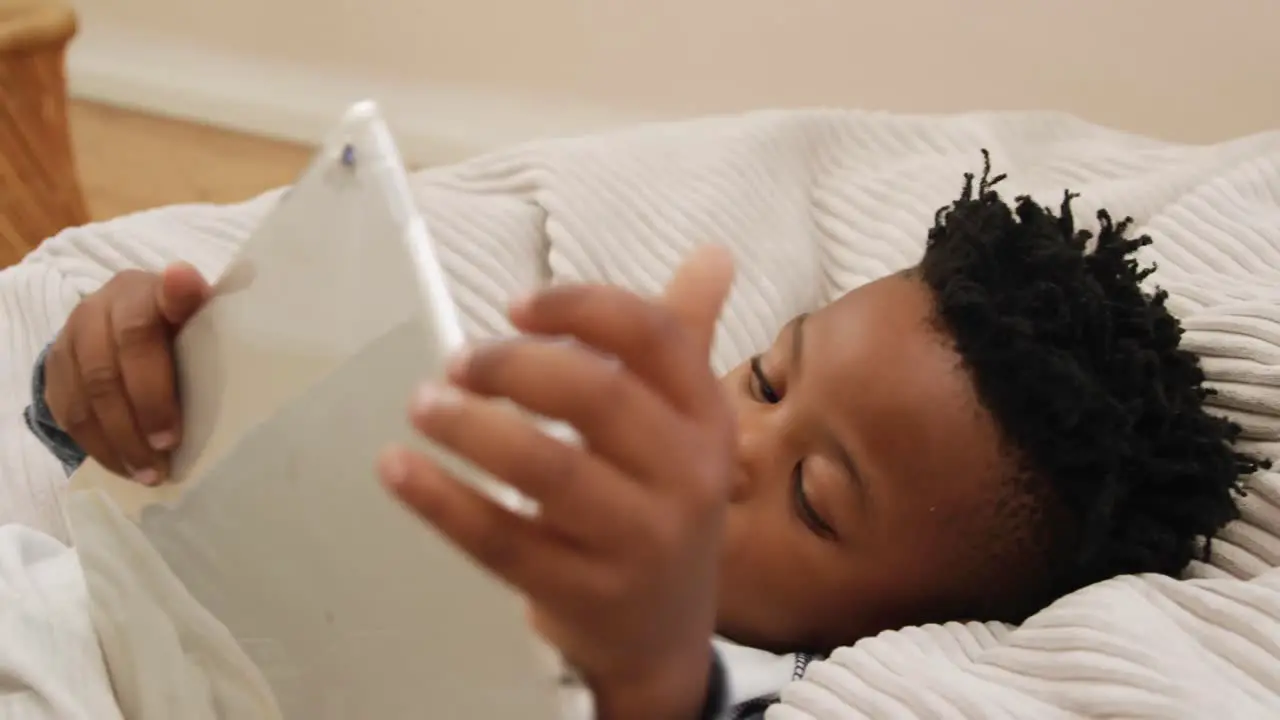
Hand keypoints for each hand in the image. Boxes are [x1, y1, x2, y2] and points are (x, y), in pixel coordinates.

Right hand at [44, 263, 210, 483]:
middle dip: (145, 409)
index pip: (162, 295)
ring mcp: (70, 338)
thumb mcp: (199, 320)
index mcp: (147, 290)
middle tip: (169, 448)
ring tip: (150, 473)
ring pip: (88, 394)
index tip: (187, 294)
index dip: (176, 300)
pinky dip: (99, 446)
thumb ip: (209, 319)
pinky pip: (69, 414)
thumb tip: (224, 302)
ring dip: (121, 441)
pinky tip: (126, 467)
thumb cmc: (176, 330)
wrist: (117, 326)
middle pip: (117, 361)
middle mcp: (101, 307)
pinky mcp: (54, 369)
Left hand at [379, 246, 735, 719]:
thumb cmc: (658, 503)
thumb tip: (714, 252)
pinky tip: (397, 467)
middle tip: (456, 362)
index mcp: (706, 417)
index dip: (582, 308)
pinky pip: (502, 541)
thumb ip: (684, 337)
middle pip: (597, 398)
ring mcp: (638, 541)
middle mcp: (686, 476)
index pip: (656, 339)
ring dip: (474, 427)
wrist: (662, 634)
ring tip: (423, 405)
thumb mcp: (685, 424)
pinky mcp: (583, 593)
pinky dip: (441, 501)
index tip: (515, 305)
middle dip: (515, 366)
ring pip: (549, 470)